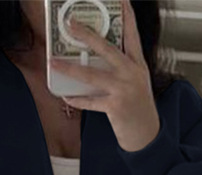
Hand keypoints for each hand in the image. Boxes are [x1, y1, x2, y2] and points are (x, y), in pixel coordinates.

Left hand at [51, 0, 160, 152]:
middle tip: (71, 24)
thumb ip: (121, 67)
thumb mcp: (136, 81)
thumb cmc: (139, 106)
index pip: (132, 35)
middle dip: (87, 35)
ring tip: (54, 61)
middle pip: (106, 49)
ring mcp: (123, 90)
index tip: (121, 0)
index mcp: (137, 64)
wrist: (147, 134)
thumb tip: (95, 57)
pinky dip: (77, 100)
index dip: (127, 17)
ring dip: (70, 69)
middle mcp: (131, 74)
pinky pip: (90, 101)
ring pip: (92, 75)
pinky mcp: (115, 107)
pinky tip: (65, 96)